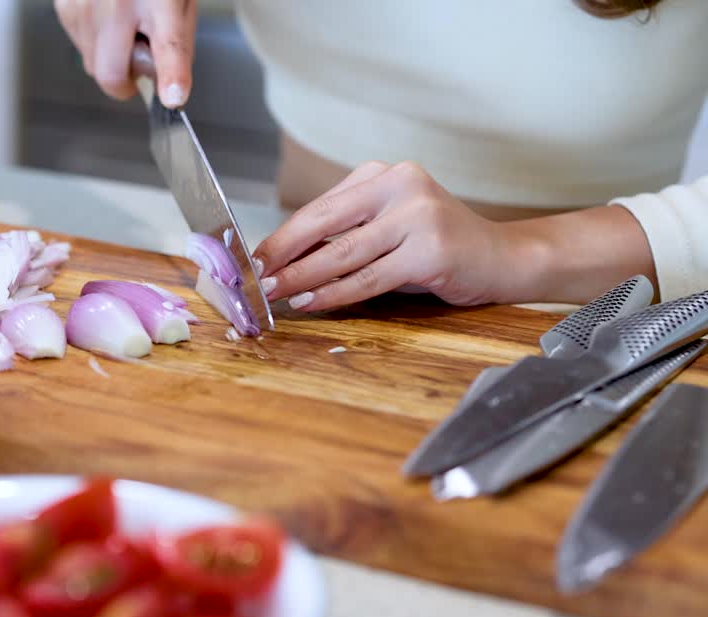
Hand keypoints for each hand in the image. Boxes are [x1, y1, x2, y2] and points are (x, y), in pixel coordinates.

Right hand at [54, 0, 196, 107]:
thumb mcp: (179, 3)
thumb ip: (177, 46)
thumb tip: (169, 88)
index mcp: (159, 2)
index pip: (167, 46)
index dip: (171, 75)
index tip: (172, 96)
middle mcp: (118, 3)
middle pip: (110, 74)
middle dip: (124, 80)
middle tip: (137, 61)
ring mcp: (85, 5)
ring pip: (91, 64)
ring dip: (108, 57)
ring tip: (123, 23)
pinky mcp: (65, 6)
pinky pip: (78, 45)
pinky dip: (93, 40)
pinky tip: (105, 14)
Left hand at [254, 161, 547, 310]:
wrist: (502, 258)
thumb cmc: (436, 246)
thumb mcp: (388, 228)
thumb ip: (345, 234)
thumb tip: (283, 260)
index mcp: (383, 174)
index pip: (320, 207)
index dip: (283, 236)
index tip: (253, 258)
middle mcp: (400, 185)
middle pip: (325, 224)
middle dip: (284, 255)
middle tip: (254, 278)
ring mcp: (418, 216)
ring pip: (342, 253)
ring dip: (302, 278)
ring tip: (274, 294)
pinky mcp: (429, 250)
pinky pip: (368, 278)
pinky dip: (334, 293)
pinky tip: (310, 302)